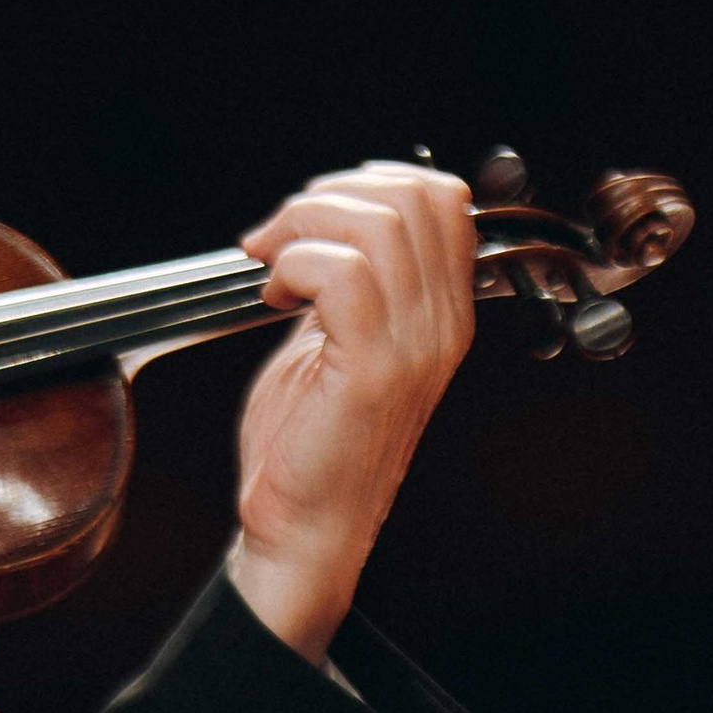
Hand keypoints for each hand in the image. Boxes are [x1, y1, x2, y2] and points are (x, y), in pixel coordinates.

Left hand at [229, 162, 476, 662]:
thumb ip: (344, 281)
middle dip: (326, 197)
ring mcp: (414, 347)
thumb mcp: (334, 341)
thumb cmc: (309, 444)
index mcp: (441, 312)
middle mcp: (441, 325)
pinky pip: (341, 275)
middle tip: (277, 237)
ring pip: (377, 226)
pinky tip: (271, 297)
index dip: (368, 182)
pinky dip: (293, 266)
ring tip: (271, 267)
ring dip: (303, 228)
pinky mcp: (373, 371)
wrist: (303, 530)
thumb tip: (318, 221)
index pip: (440, 197)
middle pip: (412, 197)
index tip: (310, 217)